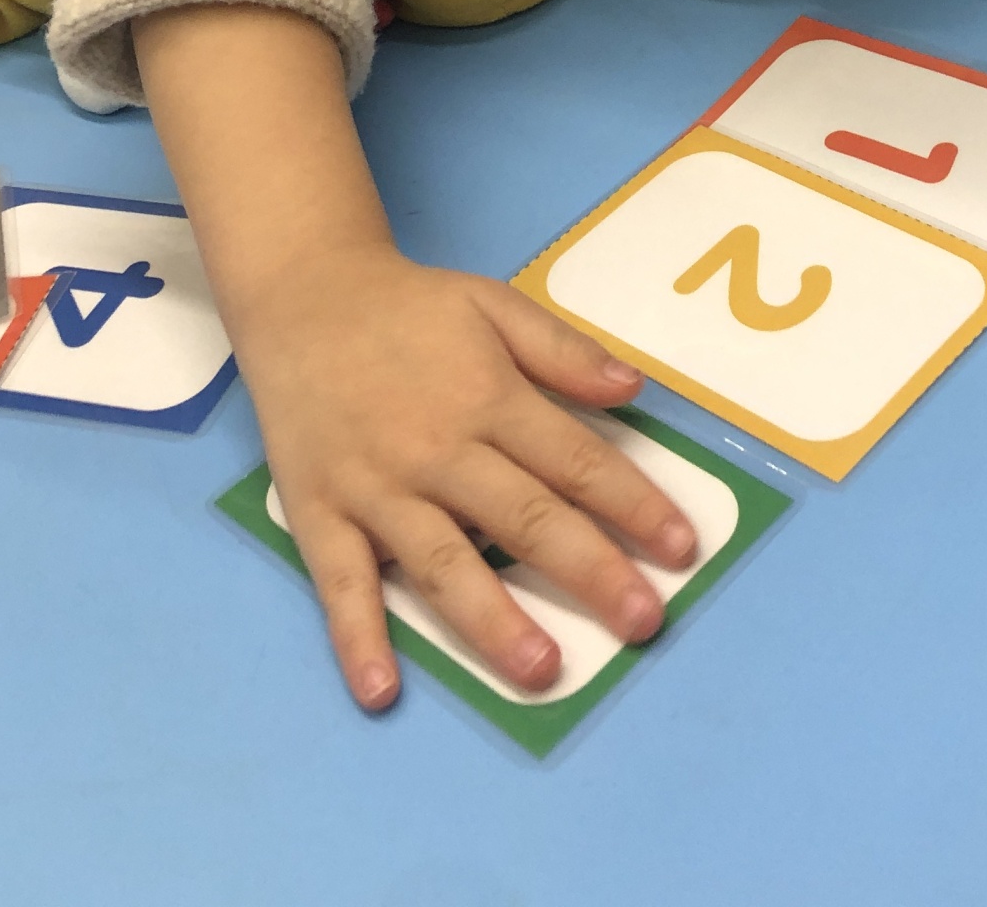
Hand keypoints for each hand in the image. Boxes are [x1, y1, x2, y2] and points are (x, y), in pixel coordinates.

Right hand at [238, 248, 696, 708]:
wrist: (303, 296)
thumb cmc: (409, 308)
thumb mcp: (493, 305)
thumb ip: (562, 349)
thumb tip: (633, 388)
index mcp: (488, 397)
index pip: (575, 460)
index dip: (634, 505)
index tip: (683, 548)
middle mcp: (438, 450)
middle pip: (525, 518)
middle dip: (591, 572)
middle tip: (645, 622)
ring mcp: (376, 488)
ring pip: (443, 563)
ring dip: (494, 620)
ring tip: (543, 670)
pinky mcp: (319, 513)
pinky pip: (340, 584)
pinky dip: (357, 638)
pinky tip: (381, 690)